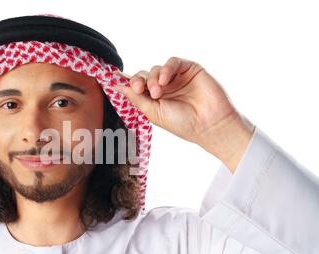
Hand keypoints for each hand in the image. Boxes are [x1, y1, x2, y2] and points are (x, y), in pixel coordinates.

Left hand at [113, 57, 255, 171]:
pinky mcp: (190, 69)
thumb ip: (136, 98)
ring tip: (157, 92)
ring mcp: (177, 78)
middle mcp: (164, 87)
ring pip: (156, 68)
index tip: (112, 77)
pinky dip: (166, 69)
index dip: (126, 81)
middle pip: (144, 75)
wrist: (208, 125)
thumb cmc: (182, 123)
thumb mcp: (153, 112)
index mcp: (154, 99)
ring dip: (153, 78)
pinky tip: (164, 81)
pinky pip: (173, 62)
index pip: (137, 85)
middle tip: (139, 89)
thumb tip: (117, 86)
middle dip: (139, 80)